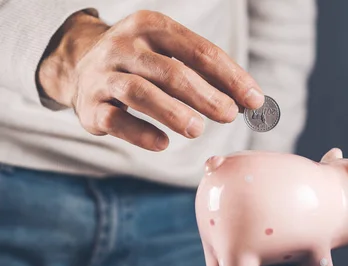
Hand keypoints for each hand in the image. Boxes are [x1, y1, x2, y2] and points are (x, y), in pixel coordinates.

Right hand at [37, 10, 264, 150]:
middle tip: (230, 115)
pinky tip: (163, 144)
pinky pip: (116, 120)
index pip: (199, 50)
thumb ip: (207, 75)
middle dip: (205, 95)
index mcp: (152, 26)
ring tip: (198, 130)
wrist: (80, 67)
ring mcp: (104, 75)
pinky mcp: (90, 106)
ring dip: (172, 112)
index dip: (230, 76)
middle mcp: (124, 46)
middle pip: (170, 71)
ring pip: (140, 92)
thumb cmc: (142, 64)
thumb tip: (250, 101)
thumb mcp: (170, 55)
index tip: (255, 99)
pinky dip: (140, 133)